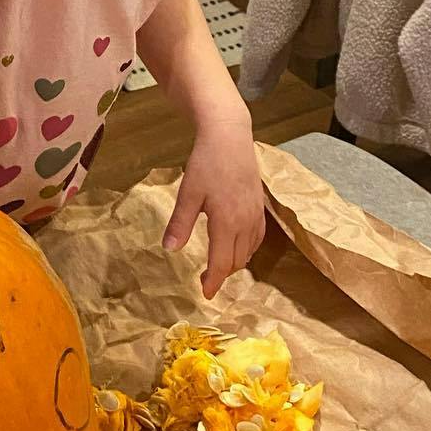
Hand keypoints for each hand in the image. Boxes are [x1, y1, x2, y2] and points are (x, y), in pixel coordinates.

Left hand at [163, 114, 266, 299]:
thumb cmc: (206, 163)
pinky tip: (237, 244)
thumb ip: (180, 223)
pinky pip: (258, 237)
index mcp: (226, 223)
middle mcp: (246, 222)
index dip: (214, 282)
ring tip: (218, 263)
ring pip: (249, 250)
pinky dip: (248, 248)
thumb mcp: (188, 193)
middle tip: (205, 277)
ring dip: (235, 262)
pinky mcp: (260, 205)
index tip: (206, 294)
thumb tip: (170, 249)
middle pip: (237, 261)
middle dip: (223, 273)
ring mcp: (256, 214)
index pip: (222, 263)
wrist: (230, 136)